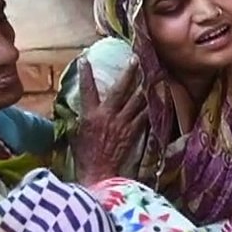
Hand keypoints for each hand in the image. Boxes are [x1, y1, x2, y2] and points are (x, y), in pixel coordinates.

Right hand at [72, 58, 146, 185]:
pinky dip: (151, 106)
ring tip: (152, 74)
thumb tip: (74, 110)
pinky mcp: (133, 132)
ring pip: (137, 101)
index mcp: (90, 115)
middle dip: (128, 73)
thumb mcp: (74, 134)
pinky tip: (157, 98)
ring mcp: (122, 123)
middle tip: (135, 59)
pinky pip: (144, 115)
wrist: (98, 172)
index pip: (87, 89)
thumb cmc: (84, 155)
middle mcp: (108, 116)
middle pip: (120, 90)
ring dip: (144, 87)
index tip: (85, 59)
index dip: (86, 74)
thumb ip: (76, 119)